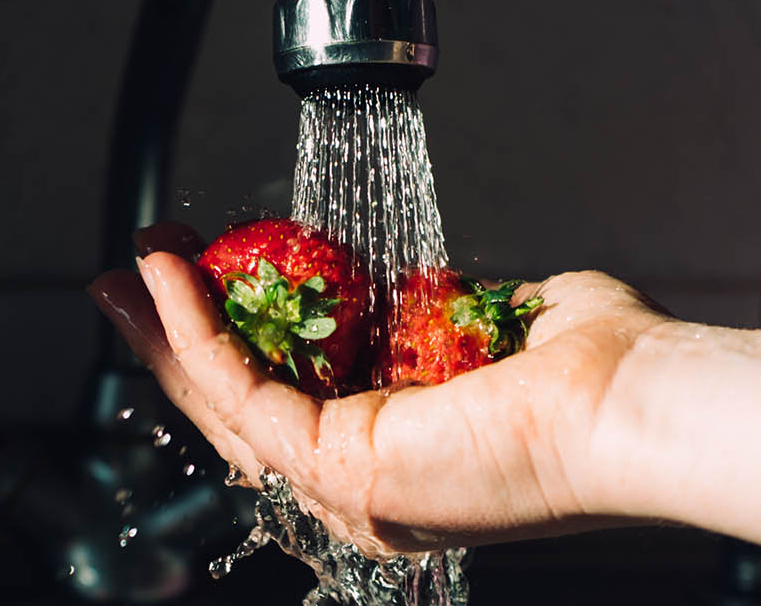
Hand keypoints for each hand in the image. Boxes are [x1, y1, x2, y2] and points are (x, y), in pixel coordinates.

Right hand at [89, 222, 673, 553]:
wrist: (633, 403)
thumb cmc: (592, 369)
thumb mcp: (490, 324)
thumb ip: (440, 313)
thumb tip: (415, 287)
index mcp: (405, 457)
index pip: (296, 404)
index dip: (238, 344)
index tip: (203, 282)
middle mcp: (367, 488)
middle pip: (242, 411)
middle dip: (177, 341)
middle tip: (131, 279)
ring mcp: (348, 490)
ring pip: (226, 407)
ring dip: (167, 332)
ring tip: (127, 270)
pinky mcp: (339, 470)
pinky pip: (241, 392)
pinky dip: (194, 330)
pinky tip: (168, 277)